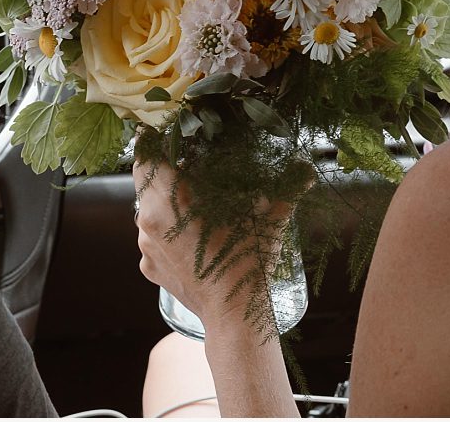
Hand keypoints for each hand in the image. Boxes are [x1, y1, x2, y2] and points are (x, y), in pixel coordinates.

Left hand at [132, 157, 295, 333]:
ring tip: (191, 204)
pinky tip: (189, 238)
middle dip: (160, 168)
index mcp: (172, 199)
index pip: (146, 156)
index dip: (153, 141)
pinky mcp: (149, 268)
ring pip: (145, 211)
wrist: (234, 316)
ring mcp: (146, 247)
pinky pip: (151, 240)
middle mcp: (149, 220)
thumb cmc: (248, 262)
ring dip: (162, 202)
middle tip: (181, 162)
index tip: (165, 133)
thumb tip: (307, 169)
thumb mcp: (269, 219)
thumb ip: (288, 188)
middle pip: (143, 180)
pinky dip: (165, 233)